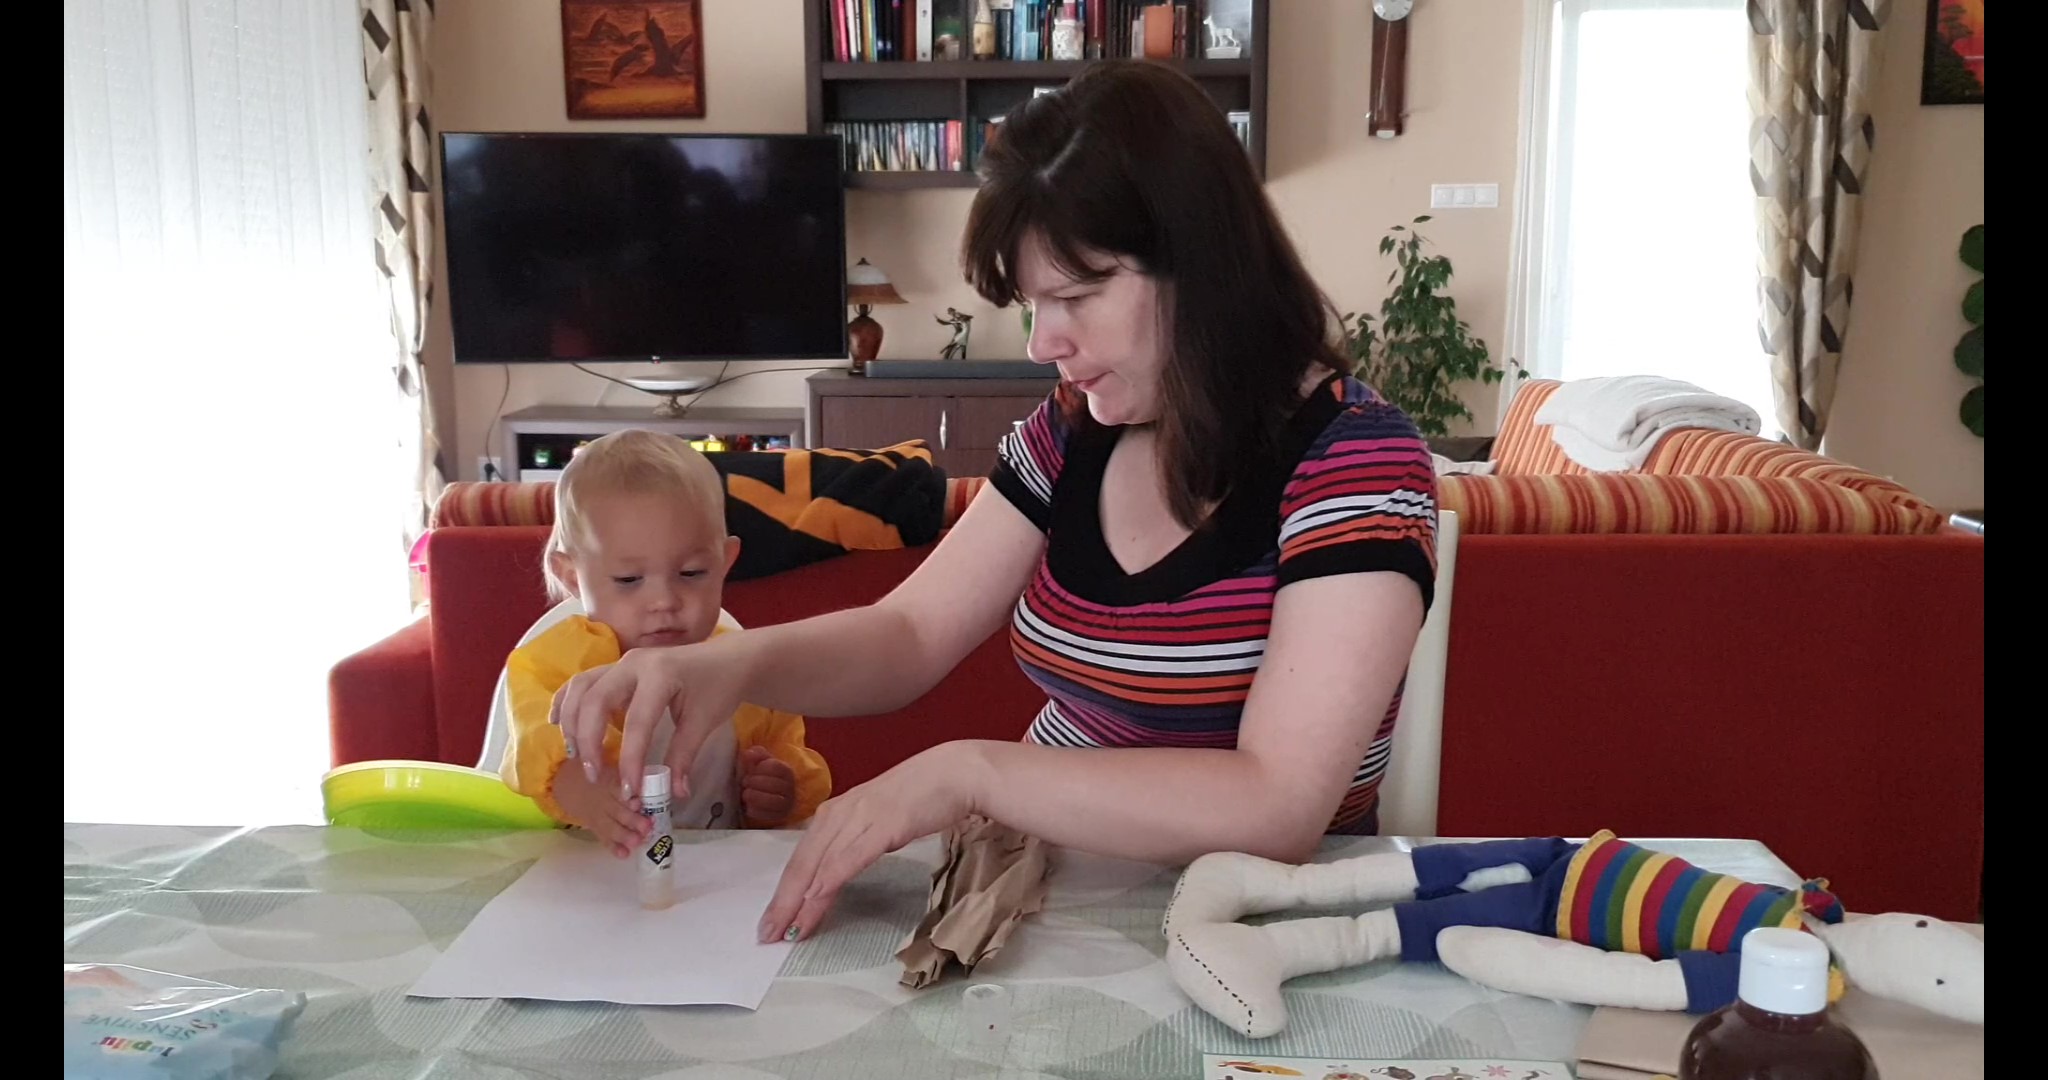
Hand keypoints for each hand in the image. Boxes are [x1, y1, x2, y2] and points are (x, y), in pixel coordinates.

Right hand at [551, 635, 749, 804]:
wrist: (727, 659)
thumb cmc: (717, 688)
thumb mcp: (704, 722)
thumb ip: (684, 757)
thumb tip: (674, 793)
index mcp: (660, 674)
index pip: (637, 722)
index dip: (631, 759)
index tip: (631, 791)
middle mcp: (634, 664)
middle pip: (595, 699)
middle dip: (588, 740)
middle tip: (595, 775)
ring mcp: (621, 663)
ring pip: (581, 688)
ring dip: (573, 722)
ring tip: (577, 755)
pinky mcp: (615, 667)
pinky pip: (581, 682)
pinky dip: (566, 701)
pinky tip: (558, 723)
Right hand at [551, 765, 648, 858]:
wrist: (564, 781)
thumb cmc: (595, 768)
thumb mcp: (605, 760)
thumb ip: (623, 767)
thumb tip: (644, 764)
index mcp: (606, 779)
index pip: (616, 788)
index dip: (626, 796)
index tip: (637, 802)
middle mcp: (602, 799)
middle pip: (617, 810)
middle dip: (632, 820)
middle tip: (646, 827)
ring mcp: (598, 814)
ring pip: (611, 826)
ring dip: (624, 835)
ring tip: (636, 842)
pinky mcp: (594, 825)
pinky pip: (603, 836)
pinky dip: (613, 846)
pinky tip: (623, 855)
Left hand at [738, 747, 797, 826]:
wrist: (773, 795)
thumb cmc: (765, 776)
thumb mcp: (762, 762)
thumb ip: (756, 755)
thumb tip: (748, 754)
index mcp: (786, 771)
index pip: (776, 767)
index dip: (761, 768)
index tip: (751, 770)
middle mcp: (790, 788)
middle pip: (774, 784)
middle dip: (755, 782)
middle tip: (745, 782)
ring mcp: (786, 803)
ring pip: (773, 801)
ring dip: (755, 796)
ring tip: (745, 794)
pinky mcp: (779, 817)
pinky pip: (767, 816)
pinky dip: (755, 810)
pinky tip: (747, 806)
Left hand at [757, 742, 982, 943]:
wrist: (956, 771)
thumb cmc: (920, 796)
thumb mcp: (877, 820)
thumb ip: (855, 842)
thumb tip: (836, 873)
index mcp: (835, 812)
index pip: (801, 858)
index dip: (784, 892)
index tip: (772, 922)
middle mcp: (840, 812)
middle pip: (802, 863)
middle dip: (783, 902)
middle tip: (767, 935)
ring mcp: (861, 817)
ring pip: (821, 863)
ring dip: (801, 899)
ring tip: (789, 929)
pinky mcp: (884, 823)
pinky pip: (852, 856)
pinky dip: (832, 877)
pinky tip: (817, 897)